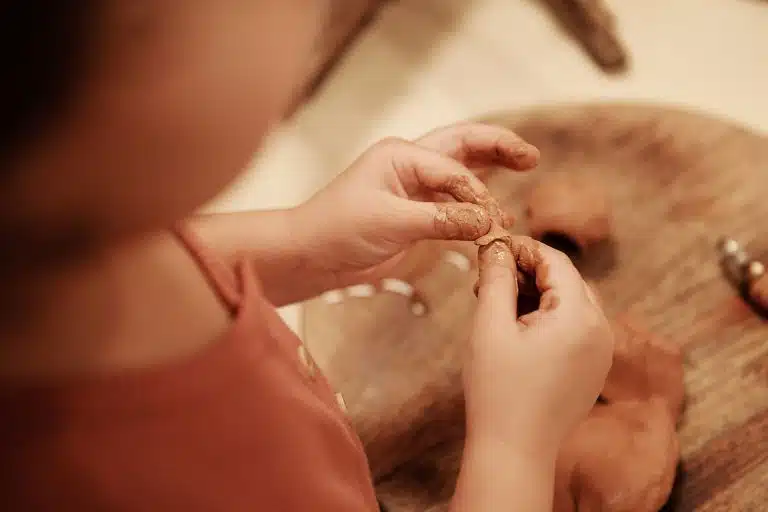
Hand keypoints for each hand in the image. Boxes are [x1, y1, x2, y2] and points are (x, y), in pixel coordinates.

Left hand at [291, 123, 538, 286]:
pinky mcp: (416, 216)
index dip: (476, 192)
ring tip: (525, 168)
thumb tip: (487, 222)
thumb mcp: (390, 222)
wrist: (312, 255)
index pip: (453, 167)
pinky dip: (476, 209)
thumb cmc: (339, 229)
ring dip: (492, 173)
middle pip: (463, 147)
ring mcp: (415, 190)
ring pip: (462, 173)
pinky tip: (496, 217)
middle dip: (498, 147)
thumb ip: (441, 221)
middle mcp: (411, 165)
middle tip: (531, 155)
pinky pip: (454, 206)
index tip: (490, 220)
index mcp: (401, 155)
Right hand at [466, 236, 612, 457]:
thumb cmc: (498, 390)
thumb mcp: (490, 326)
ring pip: (571, 303)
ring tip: (498, 300)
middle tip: (489, 275)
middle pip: (567, 280)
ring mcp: (602, 352)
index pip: (556, 262)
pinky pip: (575, 327)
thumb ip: (495, 279)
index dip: (522, 248)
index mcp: (580, 317)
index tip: (492, 246)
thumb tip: (495, 246)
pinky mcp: (594, 369)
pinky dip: (549, 316)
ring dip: (538, 293)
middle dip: (529, 270)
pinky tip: (517, 325)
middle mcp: (601, 331)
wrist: (514, 450)